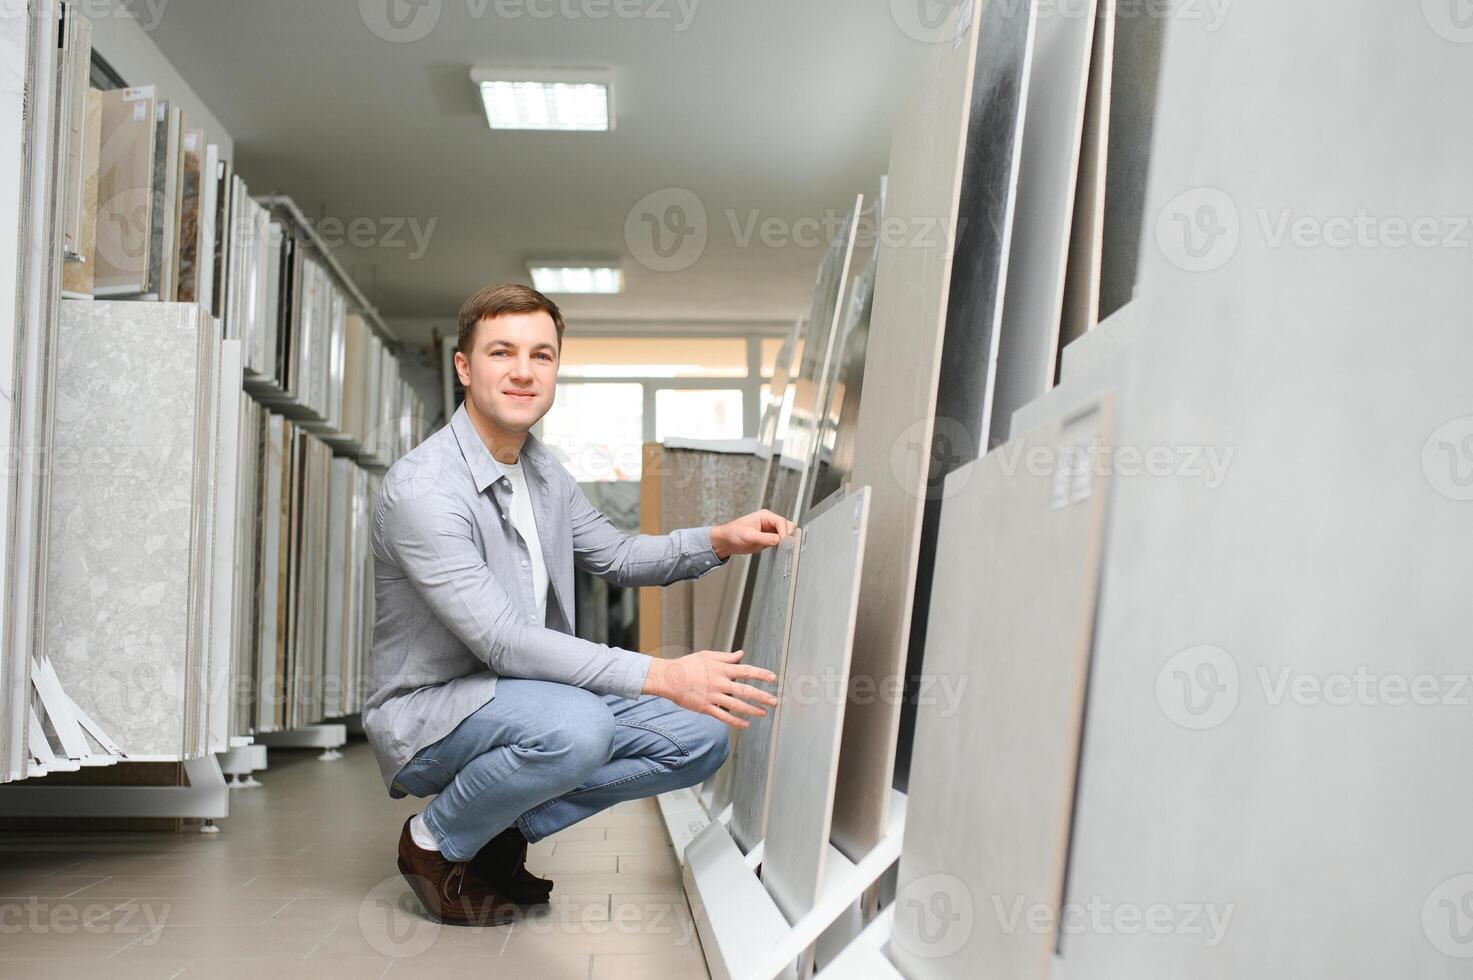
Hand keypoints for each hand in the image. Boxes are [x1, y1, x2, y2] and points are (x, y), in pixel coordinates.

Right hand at [644, 649, 778, 728]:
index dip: (761, 674)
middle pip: (745, 690)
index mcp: (721, 669)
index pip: (746, 671)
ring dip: (752, 710)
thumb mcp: (708, 656)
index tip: (773, 678)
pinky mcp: (705, 707)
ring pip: (737, 705)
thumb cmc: (688, 665)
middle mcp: (719, 682)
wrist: (669, 678)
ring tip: (763, 713)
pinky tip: (746, 725)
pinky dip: (736, 721)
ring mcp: (713, 695)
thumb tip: (741, 654)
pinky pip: (723, 716)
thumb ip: (726, 657)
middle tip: (774, 701)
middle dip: (762, 696)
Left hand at [710, 509, 796, 559]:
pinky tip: (780, 550)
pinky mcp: (769, 539)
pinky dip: (782, 545)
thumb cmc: (733, 533)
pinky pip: (780, 541)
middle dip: (787, 535)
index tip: (784, 541)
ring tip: (783, 549)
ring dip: (786, 541)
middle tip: (785, 546)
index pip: (781, 522)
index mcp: (765, 516)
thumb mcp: (749, 536)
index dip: (784, 532)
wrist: (726, 542)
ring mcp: (770, 531)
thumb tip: (779, 540)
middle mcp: (769, 522)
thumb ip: (765, 538)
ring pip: (785, 534)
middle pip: (787, 526)